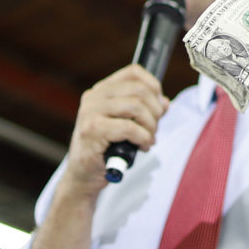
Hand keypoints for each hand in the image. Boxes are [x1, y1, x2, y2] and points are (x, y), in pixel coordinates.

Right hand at [62, 64, 169, 196]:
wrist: (83, 175)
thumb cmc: (105, 150)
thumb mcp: (126, 125)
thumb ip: (143, 111)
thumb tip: (164, 103)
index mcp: (101, 91)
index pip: (133, 72)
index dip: (154, 86)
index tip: (160, 106)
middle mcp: (94, 97)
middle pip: (139, 90)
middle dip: (155, 111)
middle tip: (154, 129)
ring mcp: (90, 112)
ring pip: (135, 106)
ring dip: (150, 126)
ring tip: (149, 139)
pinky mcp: (92, 130)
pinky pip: (129, 128)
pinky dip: (143, 138)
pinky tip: (142, 147)